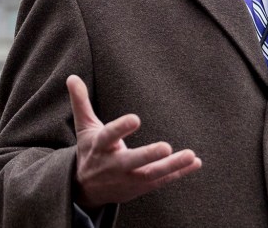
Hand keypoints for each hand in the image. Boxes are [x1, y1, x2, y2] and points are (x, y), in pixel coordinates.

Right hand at [66, 75, 201, 207]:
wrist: (85, 189)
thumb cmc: (90, 151)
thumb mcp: (84, 128)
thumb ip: (81, 102)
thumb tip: (71, 77)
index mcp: (100, 147)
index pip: (109, 136)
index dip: (121, 128)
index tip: (136, 118)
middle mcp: (113, 165)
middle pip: (131, 162)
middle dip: (148, 156)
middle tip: (166, 147)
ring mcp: (128, 179)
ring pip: (151, 175)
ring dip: (172, 166)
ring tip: (190, 155)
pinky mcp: (140, 187)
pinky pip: (161, 181)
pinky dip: (179, 173)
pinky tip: (196, 162)